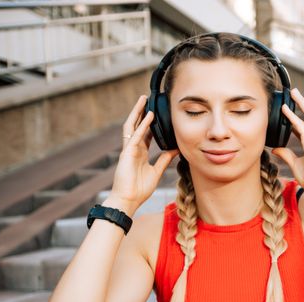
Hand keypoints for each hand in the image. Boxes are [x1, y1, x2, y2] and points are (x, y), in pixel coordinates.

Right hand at [110, 95, 180, 209]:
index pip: (146, 133)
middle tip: (148, 99)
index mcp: (139, 153)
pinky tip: (149, 116)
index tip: (158, 113)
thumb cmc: (140, 189)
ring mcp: (128, 149)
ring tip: (144, 99)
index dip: (150, 123)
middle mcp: (133, 148)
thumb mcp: (157, 172)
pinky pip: (135, 136)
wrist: (128, 200)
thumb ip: (164, 160)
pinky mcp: (127, 153)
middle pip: (137, 125)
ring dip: (138, 112)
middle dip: (141, 112)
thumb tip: (176, 150)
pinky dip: (143, 126)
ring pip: (132, 126)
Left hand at [273, 88, 303, 194]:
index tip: (287, 110)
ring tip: (293, 92)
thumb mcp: (295, 165)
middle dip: (302, 103)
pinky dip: (292, 116)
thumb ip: (286, 155)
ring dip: (301, 102)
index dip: (295, 118)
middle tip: (294, 92)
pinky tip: (284, 109)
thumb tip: (275, 149)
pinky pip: (300, 125)